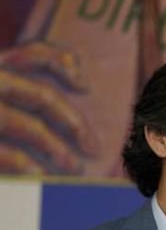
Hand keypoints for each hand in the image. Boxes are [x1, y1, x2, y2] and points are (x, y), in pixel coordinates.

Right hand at [0, 41, 96, 173]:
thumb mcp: (4, 88)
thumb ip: (24, 78)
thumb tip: (81, 81)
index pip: (35, 53)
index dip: (65, 64)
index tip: (86, 86)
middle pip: (40, 95)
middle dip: (73, 123)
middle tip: (93, 147)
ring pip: (26, 125)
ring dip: (56, 149)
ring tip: (72, 168)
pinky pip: (3, 153)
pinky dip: (24, 164)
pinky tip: (38, 176)